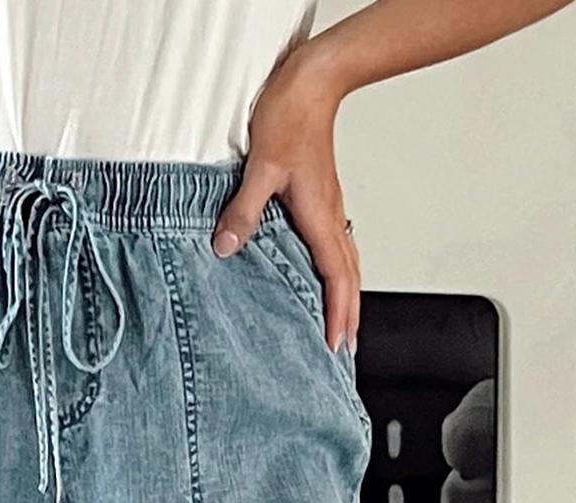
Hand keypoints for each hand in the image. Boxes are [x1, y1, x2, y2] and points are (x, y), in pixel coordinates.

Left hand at [211, 46, 358, 353]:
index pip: (335, 277)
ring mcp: (330, 207)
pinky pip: (337, 244)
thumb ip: (243, 209)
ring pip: (347, 262)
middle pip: (349, 277)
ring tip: (345, 322)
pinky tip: (329, 276)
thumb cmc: (290, 114)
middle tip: (345, 349)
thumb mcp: (260, 165)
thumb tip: (226, 247)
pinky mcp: (324, 197)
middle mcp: (330, 216)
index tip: (334, 343)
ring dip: (348, 295)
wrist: (313, 79)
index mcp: (319, 216)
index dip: (336, 313)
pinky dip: (339, 270)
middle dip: (349, 315)